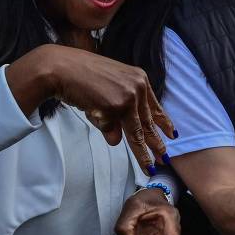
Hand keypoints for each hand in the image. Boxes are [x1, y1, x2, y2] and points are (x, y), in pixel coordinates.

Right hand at [8, 45, 176, 175]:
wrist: (62, 68)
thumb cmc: (81, 76)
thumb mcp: (107, 90)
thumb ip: (116, 115)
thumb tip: (116, 141)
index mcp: (139, 78)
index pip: (154, 106)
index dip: (163, 122)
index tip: (172, 134)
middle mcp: (138, 86)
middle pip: (148, 122)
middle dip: (156, 143)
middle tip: (165, 158)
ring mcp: (129, 96)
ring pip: (136, 132)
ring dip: (142, 152)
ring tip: (150, 167)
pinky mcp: (116, 106)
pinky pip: (112, 129)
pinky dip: (105, 130)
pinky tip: (100, 124)